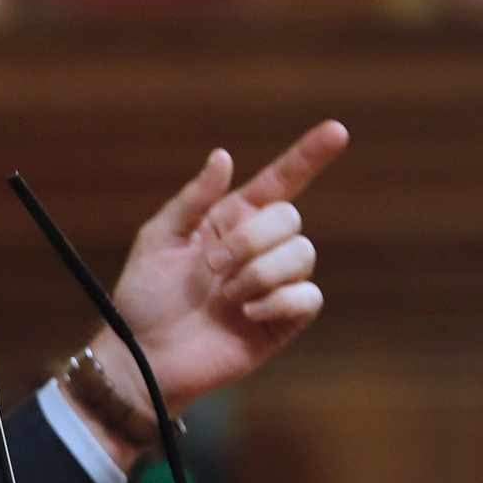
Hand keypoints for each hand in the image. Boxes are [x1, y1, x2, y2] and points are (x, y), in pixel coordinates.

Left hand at [81, 120, 348, 456]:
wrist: (145, 353)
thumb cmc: (146, 294)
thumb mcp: (159, 237)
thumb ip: (193, 199)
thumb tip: (223, 156)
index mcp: (230, 220)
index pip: (279, 182)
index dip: (308, 156)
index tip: (337, 130)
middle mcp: (258, 247)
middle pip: (290, 217)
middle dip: (252, 239)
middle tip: (212, 266)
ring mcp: (274, 283)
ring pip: (302, 253)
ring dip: (259, 272)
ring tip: (225, 295)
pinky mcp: (283, 319)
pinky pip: (307, 296)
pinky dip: (276, 301)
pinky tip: (245, 313)